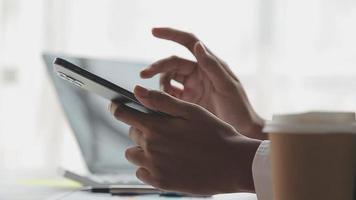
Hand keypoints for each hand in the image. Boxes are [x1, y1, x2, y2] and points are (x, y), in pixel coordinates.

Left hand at [109, 86, 260, 194]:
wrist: (232, 165)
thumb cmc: (215, 134)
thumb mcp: (190, 111)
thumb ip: (161, 101)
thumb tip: (137, 91)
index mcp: (156, 127)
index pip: (123, 114)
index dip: (118, 108)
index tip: (115, 107)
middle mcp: (150, 148)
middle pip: (132, 133)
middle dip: (142, 128)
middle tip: (164, 130)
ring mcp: (154, 167)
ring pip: (133, 154)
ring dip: (143, 148)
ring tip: (165, 148)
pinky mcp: (161, 183)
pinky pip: (141, 173)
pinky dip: (148, 166)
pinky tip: (166, 163)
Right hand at [141, 28, 265, 138]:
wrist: (241, 131)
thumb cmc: (239, 107)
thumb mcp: (227, 86)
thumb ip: (212, 66)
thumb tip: (197, 45)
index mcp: (209, 64)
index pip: (188, 42)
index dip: (171, 34)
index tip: (153, 31)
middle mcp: (198, 72)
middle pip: (173, 63)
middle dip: (157, 66)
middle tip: (143, 74)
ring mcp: (192, 86)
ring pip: (169, 78)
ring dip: (160, 84)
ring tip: (159, 96)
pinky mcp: (187, 101)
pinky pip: (170, 95)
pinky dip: (163, 96)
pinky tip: (161, 103)